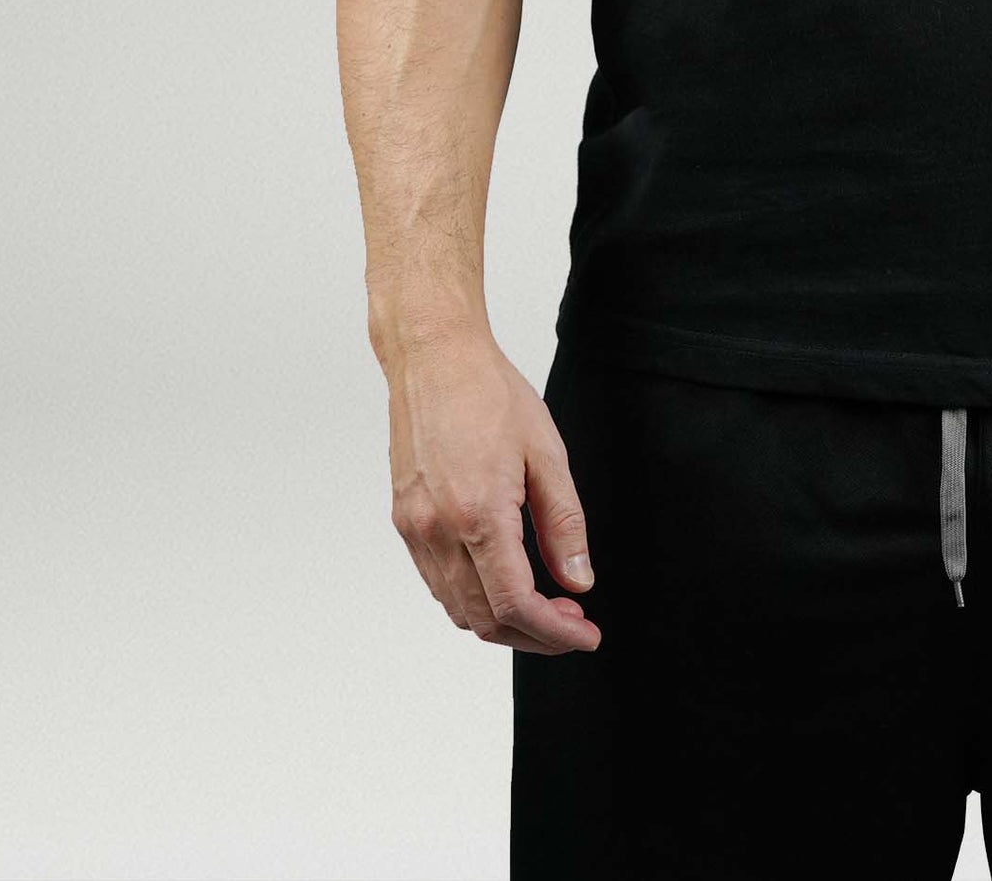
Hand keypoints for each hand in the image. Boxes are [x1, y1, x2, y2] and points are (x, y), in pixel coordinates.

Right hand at [383, 328, 601, 655]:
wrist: (433, 357)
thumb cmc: (491, 393)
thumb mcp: (546, 453)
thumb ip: (563, 523)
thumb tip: (578, 581)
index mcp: (478, 514)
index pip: (516, 604)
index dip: (554, 632)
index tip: (585, 634)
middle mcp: (438, 531)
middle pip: (484, 618)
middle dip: (534, 634)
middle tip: (573, 619)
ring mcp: (415, 529)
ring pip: (458, 608)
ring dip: (503, 621)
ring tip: (546, 604)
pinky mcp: (405, 521)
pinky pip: (438, 583)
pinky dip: (473, 598)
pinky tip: (505, 579)